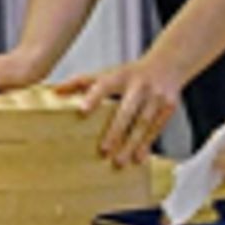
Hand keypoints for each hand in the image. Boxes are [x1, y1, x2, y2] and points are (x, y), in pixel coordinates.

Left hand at [56, 57, 181, 169]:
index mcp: (121, 75)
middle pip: (127, 110)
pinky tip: (138, 157)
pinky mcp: (168, 107)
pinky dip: (147, 144)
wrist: (169, 63)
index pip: (105, 85)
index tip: (82, 111)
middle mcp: (140, 85)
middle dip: (116, 131)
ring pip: (143, 123)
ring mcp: (156, 96)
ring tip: (120, 161)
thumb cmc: (132, 73)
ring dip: (131, 144)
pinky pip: (156, 128)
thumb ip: (82, 82)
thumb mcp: (109, 72)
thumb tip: (55, 92)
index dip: (93, 96)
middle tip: (103, 151)